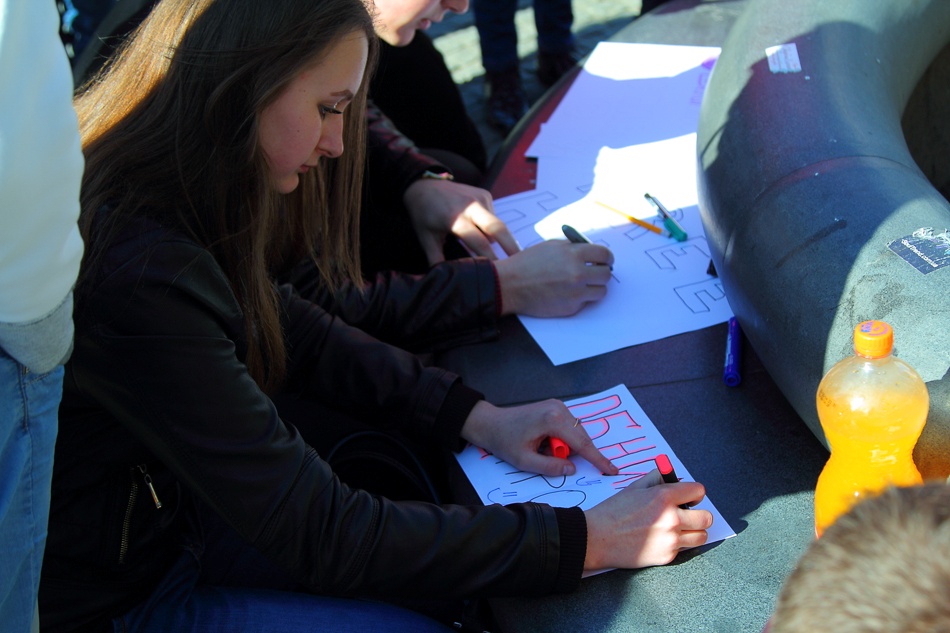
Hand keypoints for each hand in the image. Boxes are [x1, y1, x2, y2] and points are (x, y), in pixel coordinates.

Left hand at [402, 179, 519, 264]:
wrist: (423, 185)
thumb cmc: (423, 214)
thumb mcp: (426, 238)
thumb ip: (437, 259)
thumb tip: (447, 280)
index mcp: (454, 218)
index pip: (477, 241)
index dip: (489, 257)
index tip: (498, 272)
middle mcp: (470, 205)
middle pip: (498, 228)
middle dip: (511, 246)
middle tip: (522, 263)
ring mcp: (479, 197)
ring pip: (496, 224)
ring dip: (499, 239)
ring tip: (503, 254)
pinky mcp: (485, 194)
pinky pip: (493, 216)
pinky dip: (490, 228)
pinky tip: (482, 232)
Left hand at [460, 400, 618, 477]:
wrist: (490, 423)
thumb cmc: (504, 441)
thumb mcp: (525, 461)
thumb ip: (551, 467)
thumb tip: (572, 469)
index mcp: (553, 420)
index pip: (583, 444)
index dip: (598, 459)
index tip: (612, 470)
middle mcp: (559, 409)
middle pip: (581, 438)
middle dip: (570, 454)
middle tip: (543, 455)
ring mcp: (558, 406)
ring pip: (576, 434)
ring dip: (564, 447)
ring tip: (539, 448)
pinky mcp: (556, 407)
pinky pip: (569, 429)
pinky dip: (561, 440)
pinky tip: (543, 442)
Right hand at [493, 239, 613, 316]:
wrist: (510, 285)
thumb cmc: (527, 264)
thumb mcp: (551, 246)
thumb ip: (573, 248)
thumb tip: (591, 253)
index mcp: (574, 254)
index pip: (605, 255)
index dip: (607, 258)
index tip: (605, 260)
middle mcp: (578, 273)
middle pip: (607, 274)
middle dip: (602, 272)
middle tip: (595, 272)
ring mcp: (576, 292)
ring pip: (601, 291)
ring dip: (595, 287)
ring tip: (583, 284)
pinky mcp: (571, 308)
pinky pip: (586, 302)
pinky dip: (580, 298)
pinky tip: (567, 293)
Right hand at [583, 470, 711, 571]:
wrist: (597, 538)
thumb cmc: (613, 512)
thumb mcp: (634, 487)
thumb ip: (656, 479)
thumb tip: (671, 476)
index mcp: (664, 497)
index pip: (699, 492)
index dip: (694, 494)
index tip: (689, 498)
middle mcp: (672, 519)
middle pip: (706, 518)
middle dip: (699, 514)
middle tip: (687, 514)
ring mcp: (671, 540)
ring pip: (701, 536)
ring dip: (693, 531)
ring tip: (678, 528)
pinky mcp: (667, 556)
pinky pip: (683, 548)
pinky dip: (676, 544)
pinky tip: (659, 539)